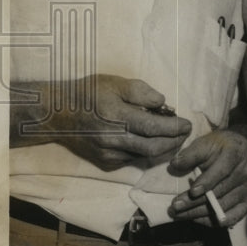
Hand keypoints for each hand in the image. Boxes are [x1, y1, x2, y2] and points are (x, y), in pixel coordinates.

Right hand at [48, 75, 191, 169]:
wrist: (58, 115)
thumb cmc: (90, 93)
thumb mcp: (116, 83)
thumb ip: (142, 92)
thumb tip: (163, 103)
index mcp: (118, 117)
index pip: (155, 128)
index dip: (175, 128)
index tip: (188, 124)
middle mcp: (114, 140)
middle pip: (154, 148)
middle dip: (175, 142)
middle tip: (186, 132)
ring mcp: (109, 154)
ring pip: (145, 157)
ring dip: (164, 148)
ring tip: (174, 136)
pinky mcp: (105, 163)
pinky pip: (133, 160)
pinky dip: (147, 152)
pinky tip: (152, 141)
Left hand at [166, 128, 246, 226]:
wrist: (240, 150)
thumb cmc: (219, 147)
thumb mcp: (205, 143)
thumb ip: (191, 154)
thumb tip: (175, 164)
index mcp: (236, 152)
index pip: (223, 170)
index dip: (208, 181)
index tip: (192, 192)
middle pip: (220, 191)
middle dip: (195, 202)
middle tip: (174, 207)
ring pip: (222, 206)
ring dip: (198, 213)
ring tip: (179, 214)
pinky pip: (232, 217)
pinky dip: (213, 221)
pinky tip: (196, 218)